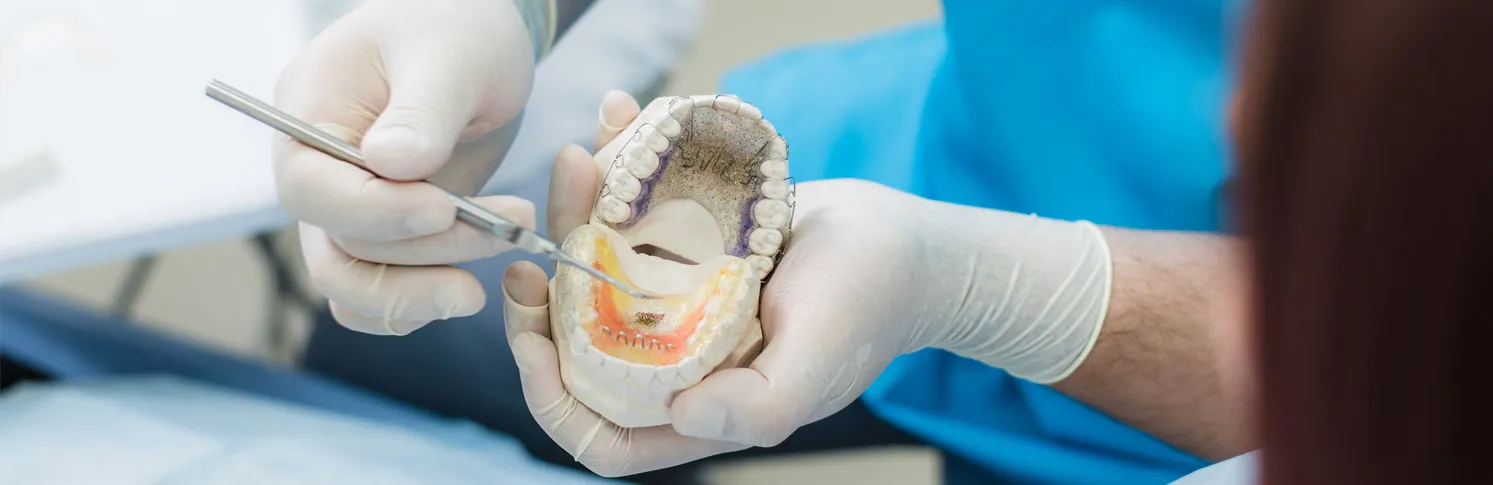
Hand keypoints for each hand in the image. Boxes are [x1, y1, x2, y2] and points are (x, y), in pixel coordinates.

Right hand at [274, 0, 542, 334]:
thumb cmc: (458, 31)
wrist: (479, 44)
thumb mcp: (450, 57)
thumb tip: (389, 166)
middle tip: (504, 234)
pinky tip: (473, 285)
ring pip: (355, 283)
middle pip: (338, 248)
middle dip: (421, 255)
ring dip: (424, 290)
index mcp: (308, 115)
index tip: (445, 209)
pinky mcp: (386, 234)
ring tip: (500, 261)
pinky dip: (420, 302)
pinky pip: (379, 291)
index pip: (313, 189)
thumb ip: (422, 111)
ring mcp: (347, 208)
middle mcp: (315, 172)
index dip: (375, 212)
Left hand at [501, 92, 1113, 476]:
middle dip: (544, 298)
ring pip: (596, 269)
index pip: (601, 431)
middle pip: (579, 343)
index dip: (552, 397)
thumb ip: (755, 405)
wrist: (904, 238)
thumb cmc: (869, 305)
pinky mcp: (689, 245)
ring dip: (574, 214)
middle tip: (529, 245)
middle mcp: (675, 358)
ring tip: (577, 160)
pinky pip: (634, 215)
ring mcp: (679, 300)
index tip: (532, 336)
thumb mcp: (816, 363)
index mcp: (698, 405)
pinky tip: (616, 118)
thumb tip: (679, 413)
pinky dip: (618, 165)